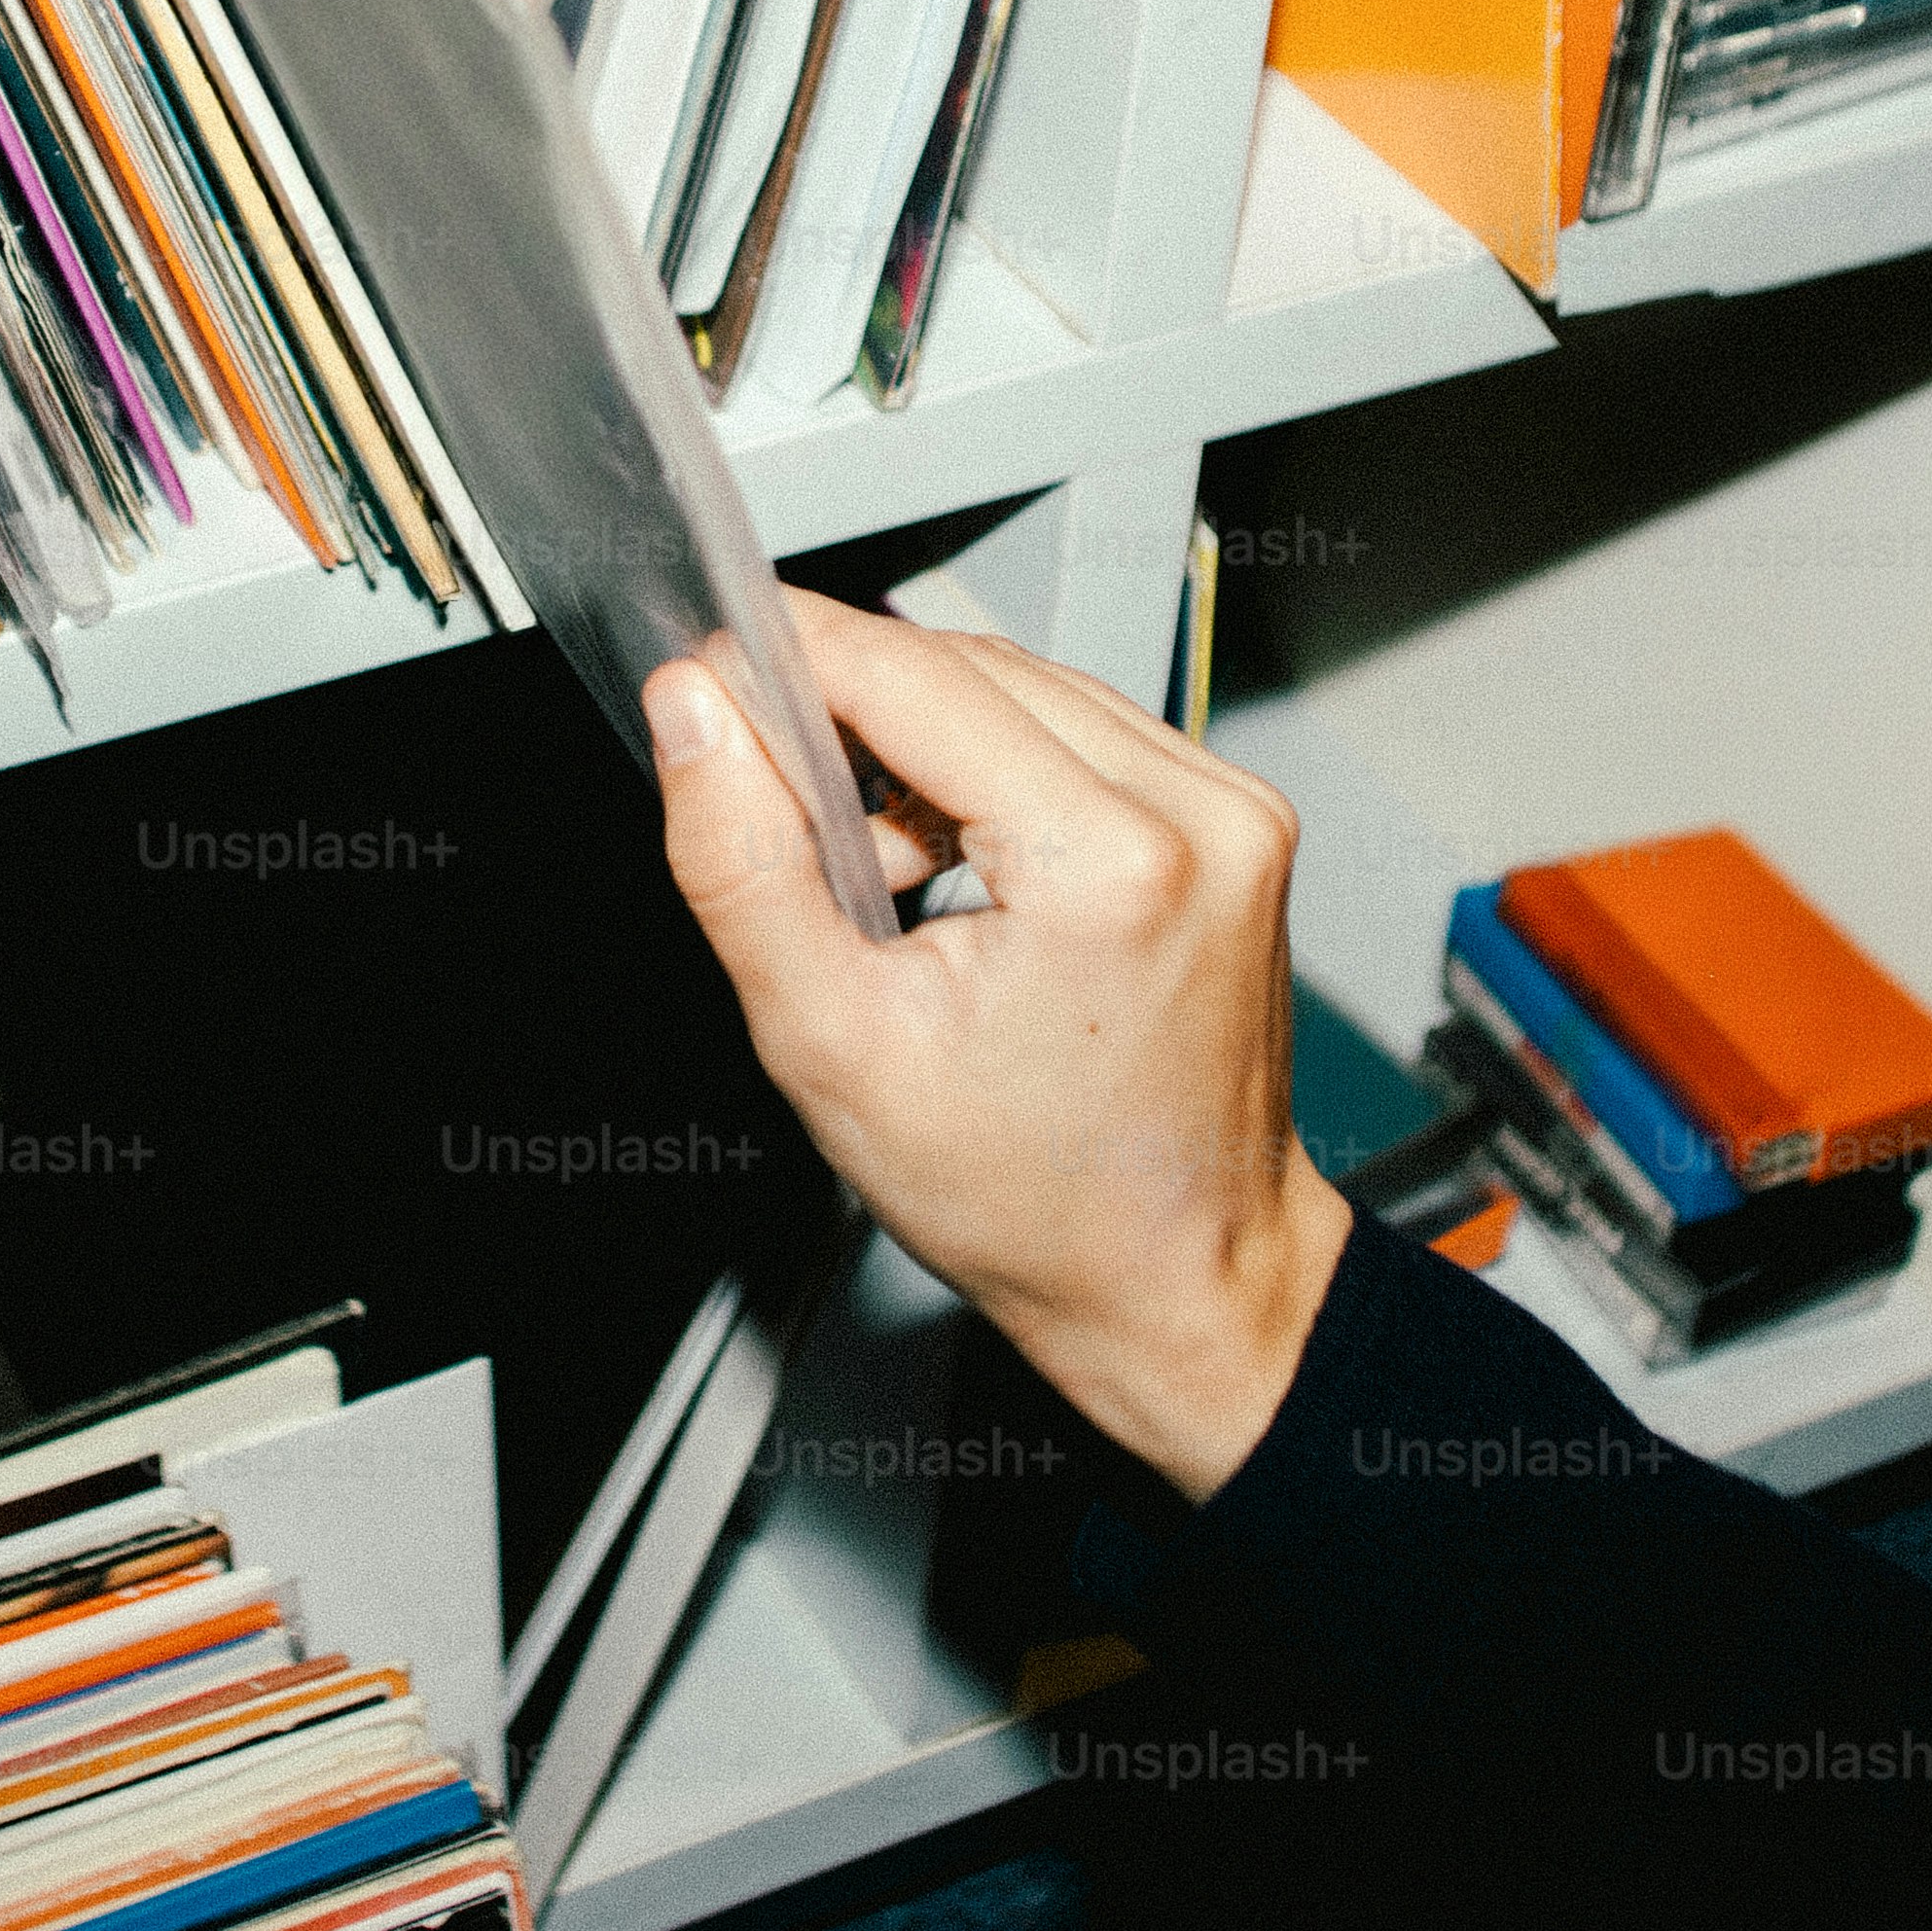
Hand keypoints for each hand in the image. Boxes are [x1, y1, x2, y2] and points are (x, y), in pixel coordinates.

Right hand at [646, 587, 1350, 1500]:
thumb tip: (694, 717)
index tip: (711, 672)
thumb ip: (743, 863)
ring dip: (925, 739)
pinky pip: (1084, 731)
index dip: (790, 656)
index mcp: (1110, 864)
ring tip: (874, 870)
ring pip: (1026, 687)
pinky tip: (955, 862)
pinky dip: (998, 765)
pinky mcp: (1236, 821)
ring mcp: (1232, 812)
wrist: (1178, 1274)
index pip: (913, 675)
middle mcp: (1197, 816)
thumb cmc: (1034, 1200)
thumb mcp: (833, 1046)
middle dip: (852, 709)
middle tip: (772, 796)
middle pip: (970, 667)